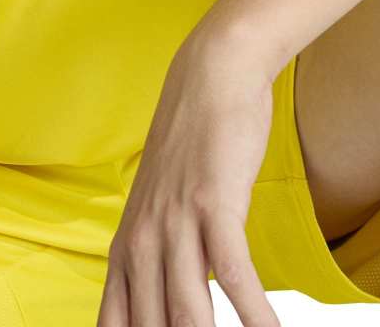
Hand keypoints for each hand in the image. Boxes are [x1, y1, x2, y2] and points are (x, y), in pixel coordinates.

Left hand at [96, 24, 281, 326]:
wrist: (208, 77)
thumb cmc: (192, 150)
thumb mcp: (161, 209)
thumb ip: (158, 261)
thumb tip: (170, 310)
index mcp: (125, 250)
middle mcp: (142, 243)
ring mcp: (175, 224)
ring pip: (189, 314)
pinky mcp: (213, 205)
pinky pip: (234, 276)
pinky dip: (255, 315)